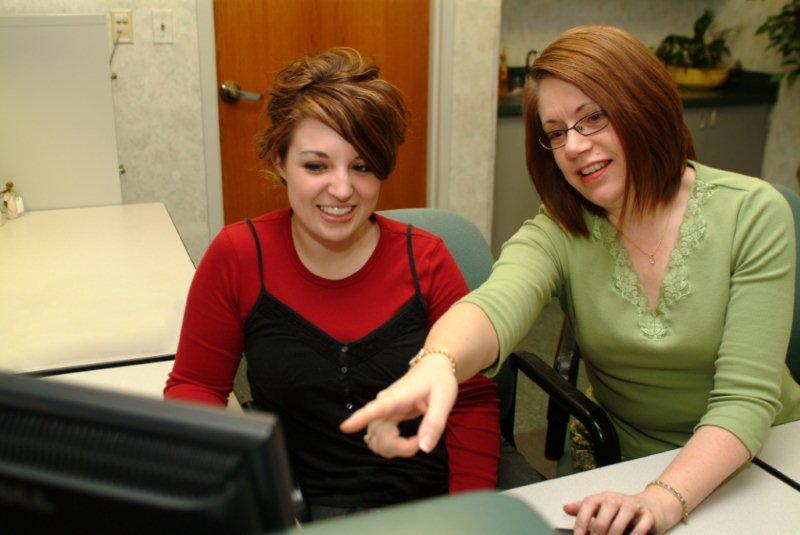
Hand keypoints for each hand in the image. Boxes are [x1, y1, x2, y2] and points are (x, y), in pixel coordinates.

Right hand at [340, 353, 457, 456]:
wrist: (434, 368)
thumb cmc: (438, 381)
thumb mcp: (444, 400)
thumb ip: (434, 424)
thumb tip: (424, 448)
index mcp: (398, 397)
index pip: (376, 408)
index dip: (360, 418)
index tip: (344, 427)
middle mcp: (385, 404)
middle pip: (378, 434)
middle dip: (399, 448)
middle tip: (423, 440)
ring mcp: (383, 412)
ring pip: (377, 440)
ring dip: (395, 449)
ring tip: (417, 440)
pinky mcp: (384, 417)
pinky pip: (381, 439)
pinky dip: (393, 447)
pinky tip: (407, 441)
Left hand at [564, 489, 677, 534]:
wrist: (652, 505)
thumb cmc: (622, 509)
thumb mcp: (602, 506)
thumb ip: (584, 508)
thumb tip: (565, 508)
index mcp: (603, 497)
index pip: (587, 506)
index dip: (580, 523)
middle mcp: (617, 500)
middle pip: (602, 519)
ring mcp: (633, 507)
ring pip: (620, 524)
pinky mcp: (648, 516)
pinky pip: (640, 528)